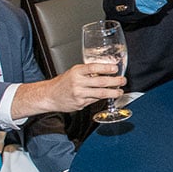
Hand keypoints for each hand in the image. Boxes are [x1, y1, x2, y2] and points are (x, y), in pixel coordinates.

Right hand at [10, 62, 124, 117]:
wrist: (49, 96)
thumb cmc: (63, 83)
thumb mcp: (74, 72)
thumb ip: (88, 72)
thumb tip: (106, 70)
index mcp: (76, 72)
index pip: (93, 67)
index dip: (106, 67)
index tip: (115, 68)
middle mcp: (78, 83)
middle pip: (101, 82)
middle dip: (115, 81)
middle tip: (123, 80)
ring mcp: (79, 94)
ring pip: (100, 93)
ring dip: (113, 92)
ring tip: (119, 91)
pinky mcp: (80, 104)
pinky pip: (95, 100)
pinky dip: (103, 98)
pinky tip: (108, 96)